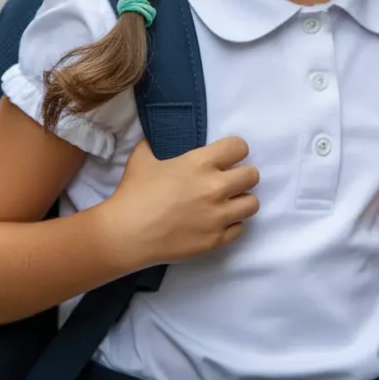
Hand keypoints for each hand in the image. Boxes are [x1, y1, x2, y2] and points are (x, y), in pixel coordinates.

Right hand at [101, 137, 259, 273]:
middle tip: (228, 181)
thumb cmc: (134, 193)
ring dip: (240, 201)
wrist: (126, 234)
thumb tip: (157, 139)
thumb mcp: (143, 158)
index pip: (239, 147)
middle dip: (242, 176)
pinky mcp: (216, 240)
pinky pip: (240, 228)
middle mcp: (216, 187)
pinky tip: (217, 223)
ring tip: (226, 204)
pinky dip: (231, 225)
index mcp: (200, 163)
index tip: (227, 158)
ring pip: (252, 204)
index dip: (234, 151)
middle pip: (252, 175)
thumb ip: (156, 145)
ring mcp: (218, 216)